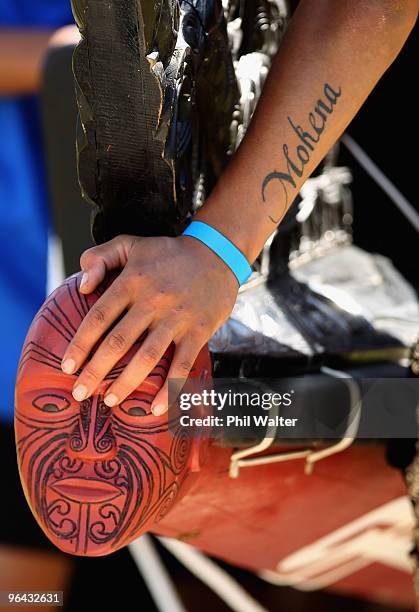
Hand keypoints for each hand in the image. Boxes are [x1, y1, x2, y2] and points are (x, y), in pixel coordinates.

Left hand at [61, 234, 237, 413]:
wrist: (217, 254)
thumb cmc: (167, 254)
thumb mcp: (131, 244)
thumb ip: (99, 257)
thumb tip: (82, 287)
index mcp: (132, 281)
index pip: (99, 317)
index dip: (80, 344)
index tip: (66, 367)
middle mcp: (153, 300)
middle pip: (118, 342)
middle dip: (95, 371)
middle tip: (80, 392)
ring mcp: (177, 317)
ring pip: (148, 356)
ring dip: (127, 383)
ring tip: (110, 400)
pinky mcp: (199, 331)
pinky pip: (183, 364)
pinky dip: (170, 389)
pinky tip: (156, 409)